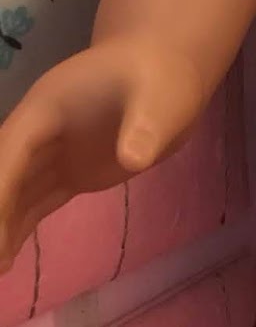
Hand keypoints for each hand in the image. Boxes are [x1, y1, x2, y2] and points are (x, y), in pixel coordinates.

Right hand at [0, 38, 208, 271]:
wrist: (168, 67)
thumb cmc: (163, 76)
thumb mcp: (161, 97)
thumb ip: (146, 126)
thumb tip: (132, 160)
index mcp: (47, 107)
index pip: (12, 149)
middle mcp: (39, 131)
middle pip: (3, 174)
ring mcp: (53, 152)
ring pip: (15, 192)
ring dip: (1, 227)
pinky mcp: (70, 171)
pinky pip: (36, 201)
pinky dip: (19, 227)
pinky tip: (8, 258)